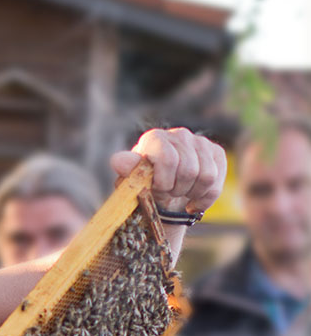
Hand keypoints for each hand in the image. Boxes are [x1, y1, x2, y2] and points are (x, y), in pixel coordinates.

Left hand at [110, 128, 226, 214]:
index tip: (157, 189)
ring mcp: (200, 142)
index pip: (168, 159)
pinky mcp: (216, 153)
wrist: (161, 190)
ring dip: (192, 193)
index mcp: (154, 138)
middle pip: (189, 170)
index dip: (164, 182)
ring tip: (180, 194)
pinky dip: (205, 198)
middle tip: (168, 193)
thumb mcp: (130, 180)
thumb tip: (118, 161)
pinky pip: (218, 182)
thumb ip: (126, 169)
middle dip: (177, 190)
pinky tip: (193, 200)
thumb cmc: (143, 184)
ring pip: (207, 176)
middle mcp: (179, 135)